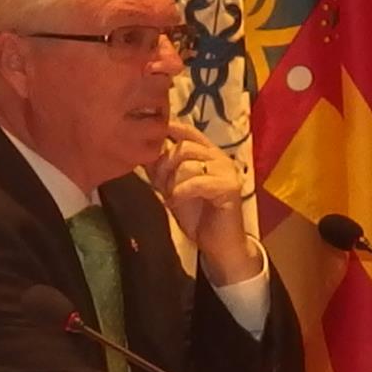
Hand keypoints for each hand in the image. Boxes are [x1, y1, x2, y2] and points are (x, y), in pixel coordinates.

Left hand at [148, 129, 260, 279]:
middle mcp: (219, 158)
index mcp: (207, 154)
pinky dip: (181, 193)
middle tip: (159, 186)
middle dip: (164, 166)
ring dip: (172, 183)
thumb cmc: (196, 214)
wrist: (217, 242)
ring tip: (171, 197)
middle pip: (184, 148)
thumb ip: (160, 169)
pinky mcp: (229, 187)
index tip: (150, 134)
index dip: (170, 129)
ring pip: (188, 165)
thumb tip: (142, 151)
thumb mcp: (172, 187)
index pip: (188, 131)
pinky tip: (175, 204)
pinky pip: (197, 182)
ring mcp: (227, 171)